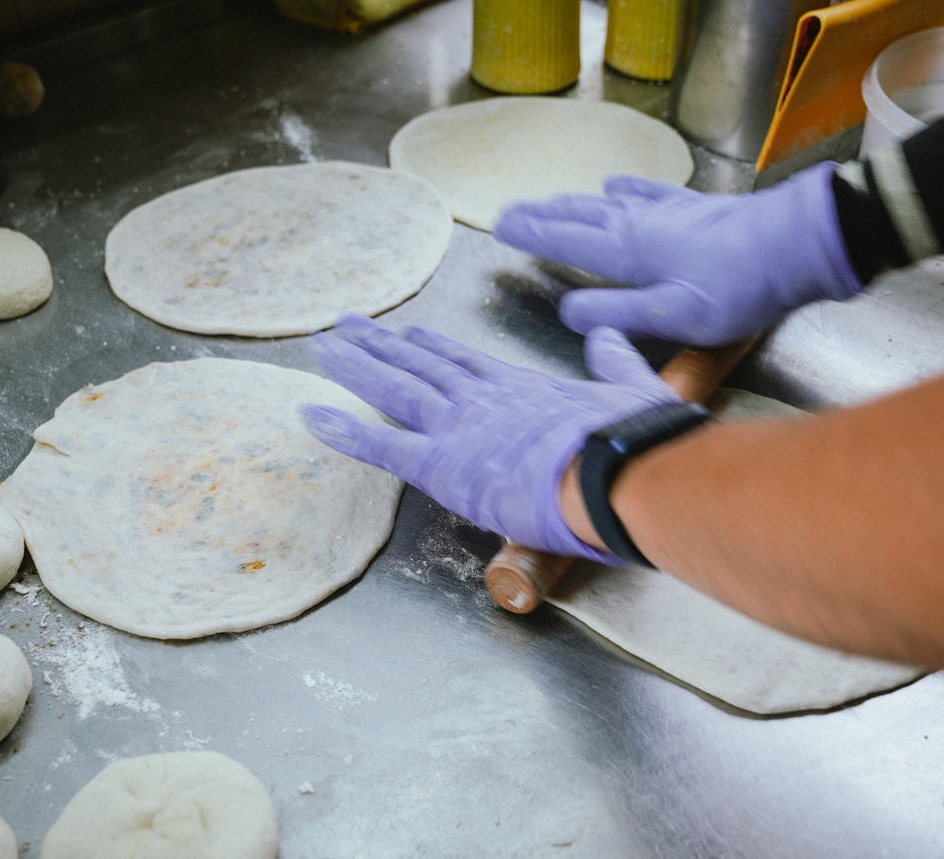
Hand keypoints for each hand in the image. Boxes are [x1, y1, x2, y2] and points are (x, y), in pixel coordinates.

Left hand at [300, 314, 680, 559]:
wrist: (620, 471)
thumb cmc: (633, 441)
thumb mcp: (632, 388)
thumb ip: (614, 361)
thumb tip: (607, 336)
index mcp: (522, 390)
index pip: (466, 362)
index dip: (433, 347)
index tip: (410, 331)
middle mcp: (481, 401)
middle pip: (419, 365)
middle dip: (379, 344)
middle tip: (345, 325)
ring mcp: (457, 428)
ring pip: (393, 389)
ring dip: (353, 366)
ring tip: (319, 344)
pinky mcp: (441, 464)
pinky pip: (380, 444)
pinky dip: (342, 429)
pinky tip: (310, 412)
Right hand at [493, 161, 863, 345]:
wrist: (798, 245)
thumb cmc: (738, 288)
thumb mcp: (672, 315)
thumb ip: (617, 316)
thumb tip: (570, 312)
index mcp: (627, 251)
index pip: (565, 240)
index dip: (531, 234)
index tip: (501, 228)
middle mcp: (638, 223)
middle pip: (578, 216)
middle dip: (541, 215)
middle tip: (510, 214)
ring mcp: (666, 211)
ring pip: (605, 203)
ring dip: (571, 202)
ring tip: (548, 202)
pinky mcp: (692, 209)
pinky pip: (644, 192)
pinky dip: (622, 189)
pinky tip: (615, 185)